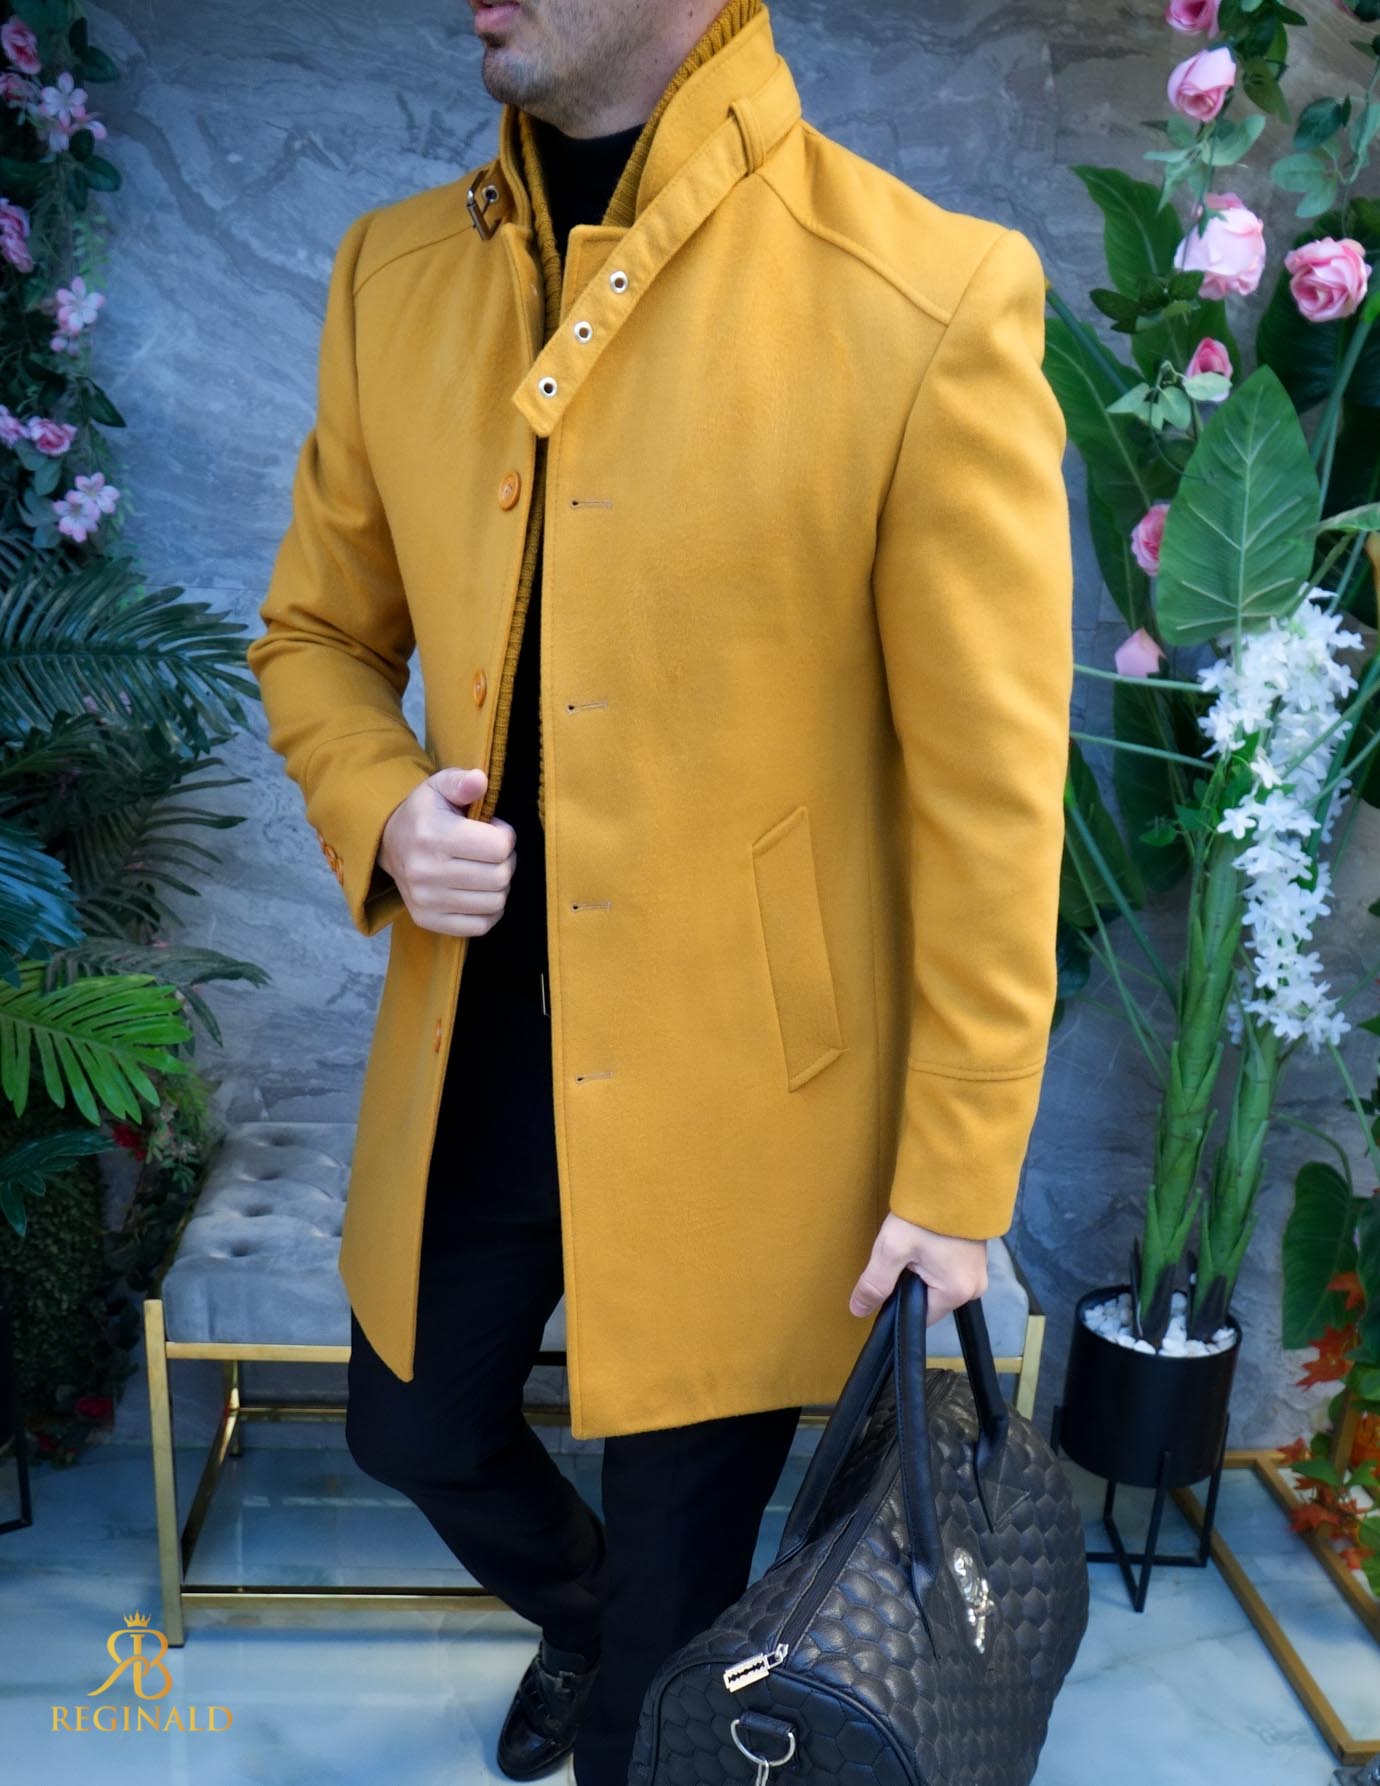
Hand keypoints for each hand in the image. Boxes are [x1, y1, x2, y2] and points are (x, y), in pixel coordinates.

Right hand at [378, 766, 516, 937]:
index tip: (492, 829)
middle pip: (500, 877)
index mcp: (432, 835)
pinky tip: (479, 892)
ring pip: (496, 902)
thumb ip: (461, 781)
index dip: (505, 835)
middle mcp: (426, 871)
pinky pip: (481, 926)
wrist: (387, 843)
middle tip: (490, 851)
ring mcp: (425, 900)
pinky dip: (489, 910)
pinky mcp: (427, 920)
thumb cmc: (425, 813)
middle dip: (505, 860)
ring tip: (483, 869)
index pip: (499, 847)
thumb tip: (479, 780)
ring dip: (499, 886)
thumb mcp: (439, 787)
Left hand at [848, 1213, 989, 1325]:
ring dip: (922, 1271)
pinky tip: (926, 1243)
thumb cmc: (925, 1215)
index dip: (899, 1303)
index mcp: (957, 1293)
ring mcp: (979, 1272)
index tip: (888, 1280)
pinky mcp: (977, 1256)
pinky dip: (934, 1262)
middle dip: (911, 1284)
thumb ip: (875, 1283)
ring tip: (912, 1247)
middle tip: (900, 1256)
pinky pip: (949, 1271)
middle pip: (930, 1301)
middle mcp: (974, 1289)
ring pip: (939, 1285)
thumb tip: (857, 1311)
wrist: (955, 1176)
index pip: (920, 1317)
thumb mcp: (892, 1248)